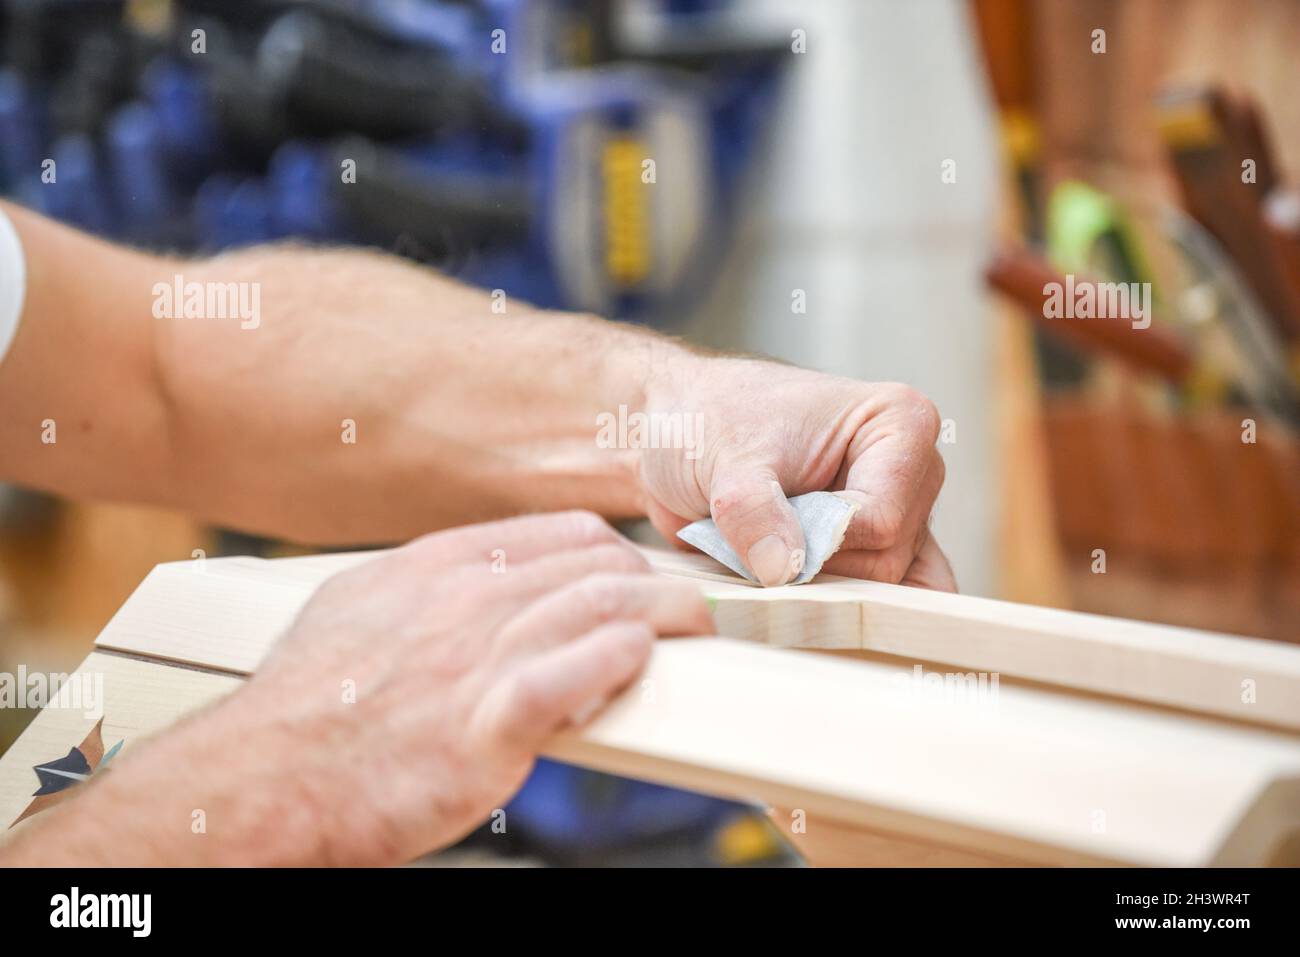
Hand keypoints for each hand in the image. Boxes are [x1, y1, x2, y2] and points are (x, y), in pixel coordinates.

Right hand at [7, 512, 713, 866]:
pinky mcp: (487, 725)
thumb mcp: (356, 614)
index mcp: (435, 569)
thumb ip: (422, 594)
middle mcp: (463, 599)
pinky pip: (577, 673)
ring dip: (664, 613)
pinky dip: (619, 660)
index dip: (614, 553)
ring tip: (697, 626)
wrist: (262, 781)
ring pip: (601, 604)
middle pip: (594, 563)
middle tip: (688, 604)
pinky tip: (637, 661)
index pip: (558, 536)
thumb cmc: (305, 710)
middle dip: (655, 580)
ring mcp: (476, 657)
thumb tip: (468, 589)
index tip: (640, 574)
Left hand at [638, 354, 955, 590]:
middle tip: (754, 540)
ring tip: (763, 556)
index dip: (820, 540)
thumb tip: (782, 570)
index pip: (882, 518)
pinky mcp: (873, 552)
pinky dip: (830, 611)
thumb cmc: (710, 422)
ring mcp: (899, 516)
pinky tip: (787, 600)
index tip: (764, 528)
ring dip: (815, 589)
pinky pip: (876, 603)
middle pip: (885, 561)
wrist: (678, 433)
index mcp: (900, 423)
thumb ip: (752, 512)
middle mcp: (914, 472)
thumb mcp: (723, 459)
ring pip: (879, 590)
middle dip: (814, 565)